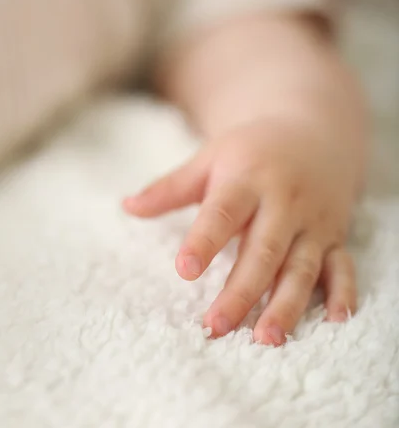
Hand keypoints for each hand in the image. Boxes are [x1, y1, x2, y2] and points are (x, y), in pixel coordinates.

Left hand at [123, 116, 356, 345]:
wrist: (313, 129)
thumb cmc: (252, 150)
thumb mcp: (211, 157)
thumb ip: (171, 187)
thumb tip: (125, 206)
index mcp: (248, 178)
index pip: (223, 212)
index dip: (204, 241)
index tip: (184, 270)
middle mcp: (284, 201)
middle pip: (263, 249)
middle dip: (241, 290)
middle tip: (215, 325)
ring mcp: (312, 220)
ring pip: (300, 266)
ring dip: (286, 302)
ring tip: (265, 338)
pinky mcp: (334, 235)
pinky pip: (341, 264)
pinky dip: (342, 290)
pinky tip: (336, 319)